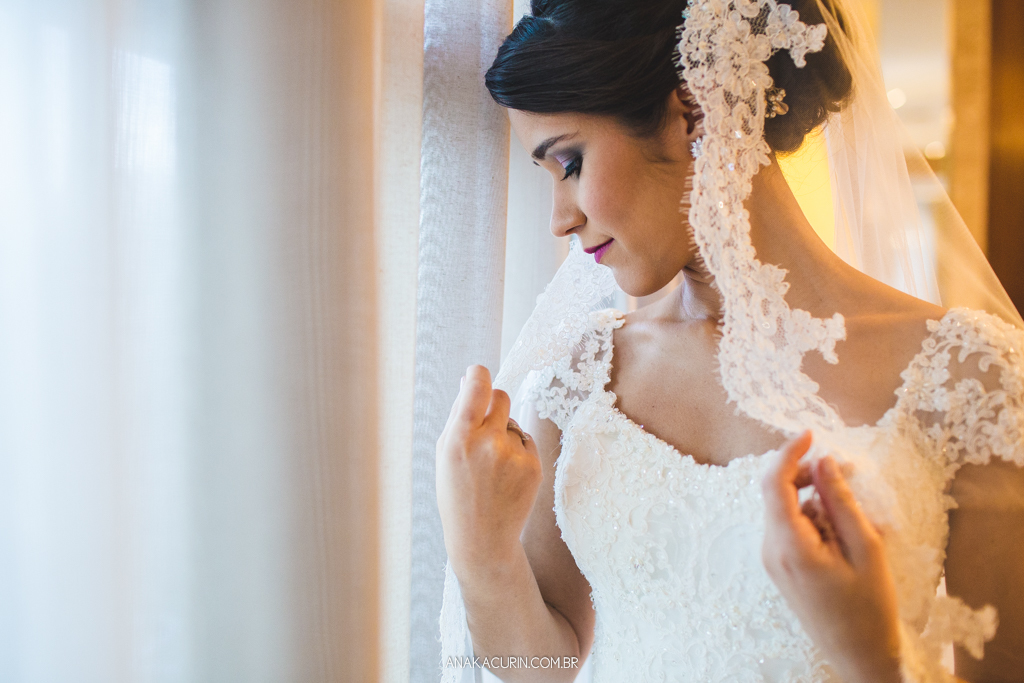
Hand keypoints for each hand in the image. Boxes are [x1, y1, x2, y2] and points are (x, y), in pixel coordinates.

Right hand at [436, 365, 542, 575]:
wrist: (481, 538)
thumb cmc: (456, 493)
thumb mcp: (444, 454)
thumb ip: (457, 415)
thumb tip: (468, 379)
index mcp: (460, 439)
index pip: (477, 387)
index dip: (478, 374)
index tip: (477, 373)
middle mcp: (489, 443)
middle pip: (502, 396)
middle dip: (494, 402)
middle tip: (485, 423)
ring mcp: (514, 456)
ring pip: (513, 422)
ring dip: (504, 433)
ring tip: (491, 466)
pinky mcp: (534, 466)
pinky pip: (525, 442)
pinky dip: (516, 452)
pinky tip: (505, 476)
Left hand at [761, 431, 902, 682]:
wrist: (859, 655)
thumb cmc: (869, 608)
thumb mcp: (866, 550)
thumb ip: (842, 503)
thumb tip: (824, 462)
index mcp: (789, 545)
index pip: (774, 482)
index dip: (789, 452)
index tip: (811, 433)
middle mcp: (771, 549)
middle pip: (778, 492)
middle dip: (808, 475)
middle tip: (847, 473)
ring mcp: (772, 559)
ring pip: (786, 509)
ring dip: (814, 498)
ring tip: (854, 512)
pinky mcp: (780, 565)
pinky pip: (790, 527)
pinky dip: (813, 518)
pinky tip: (843, 532)